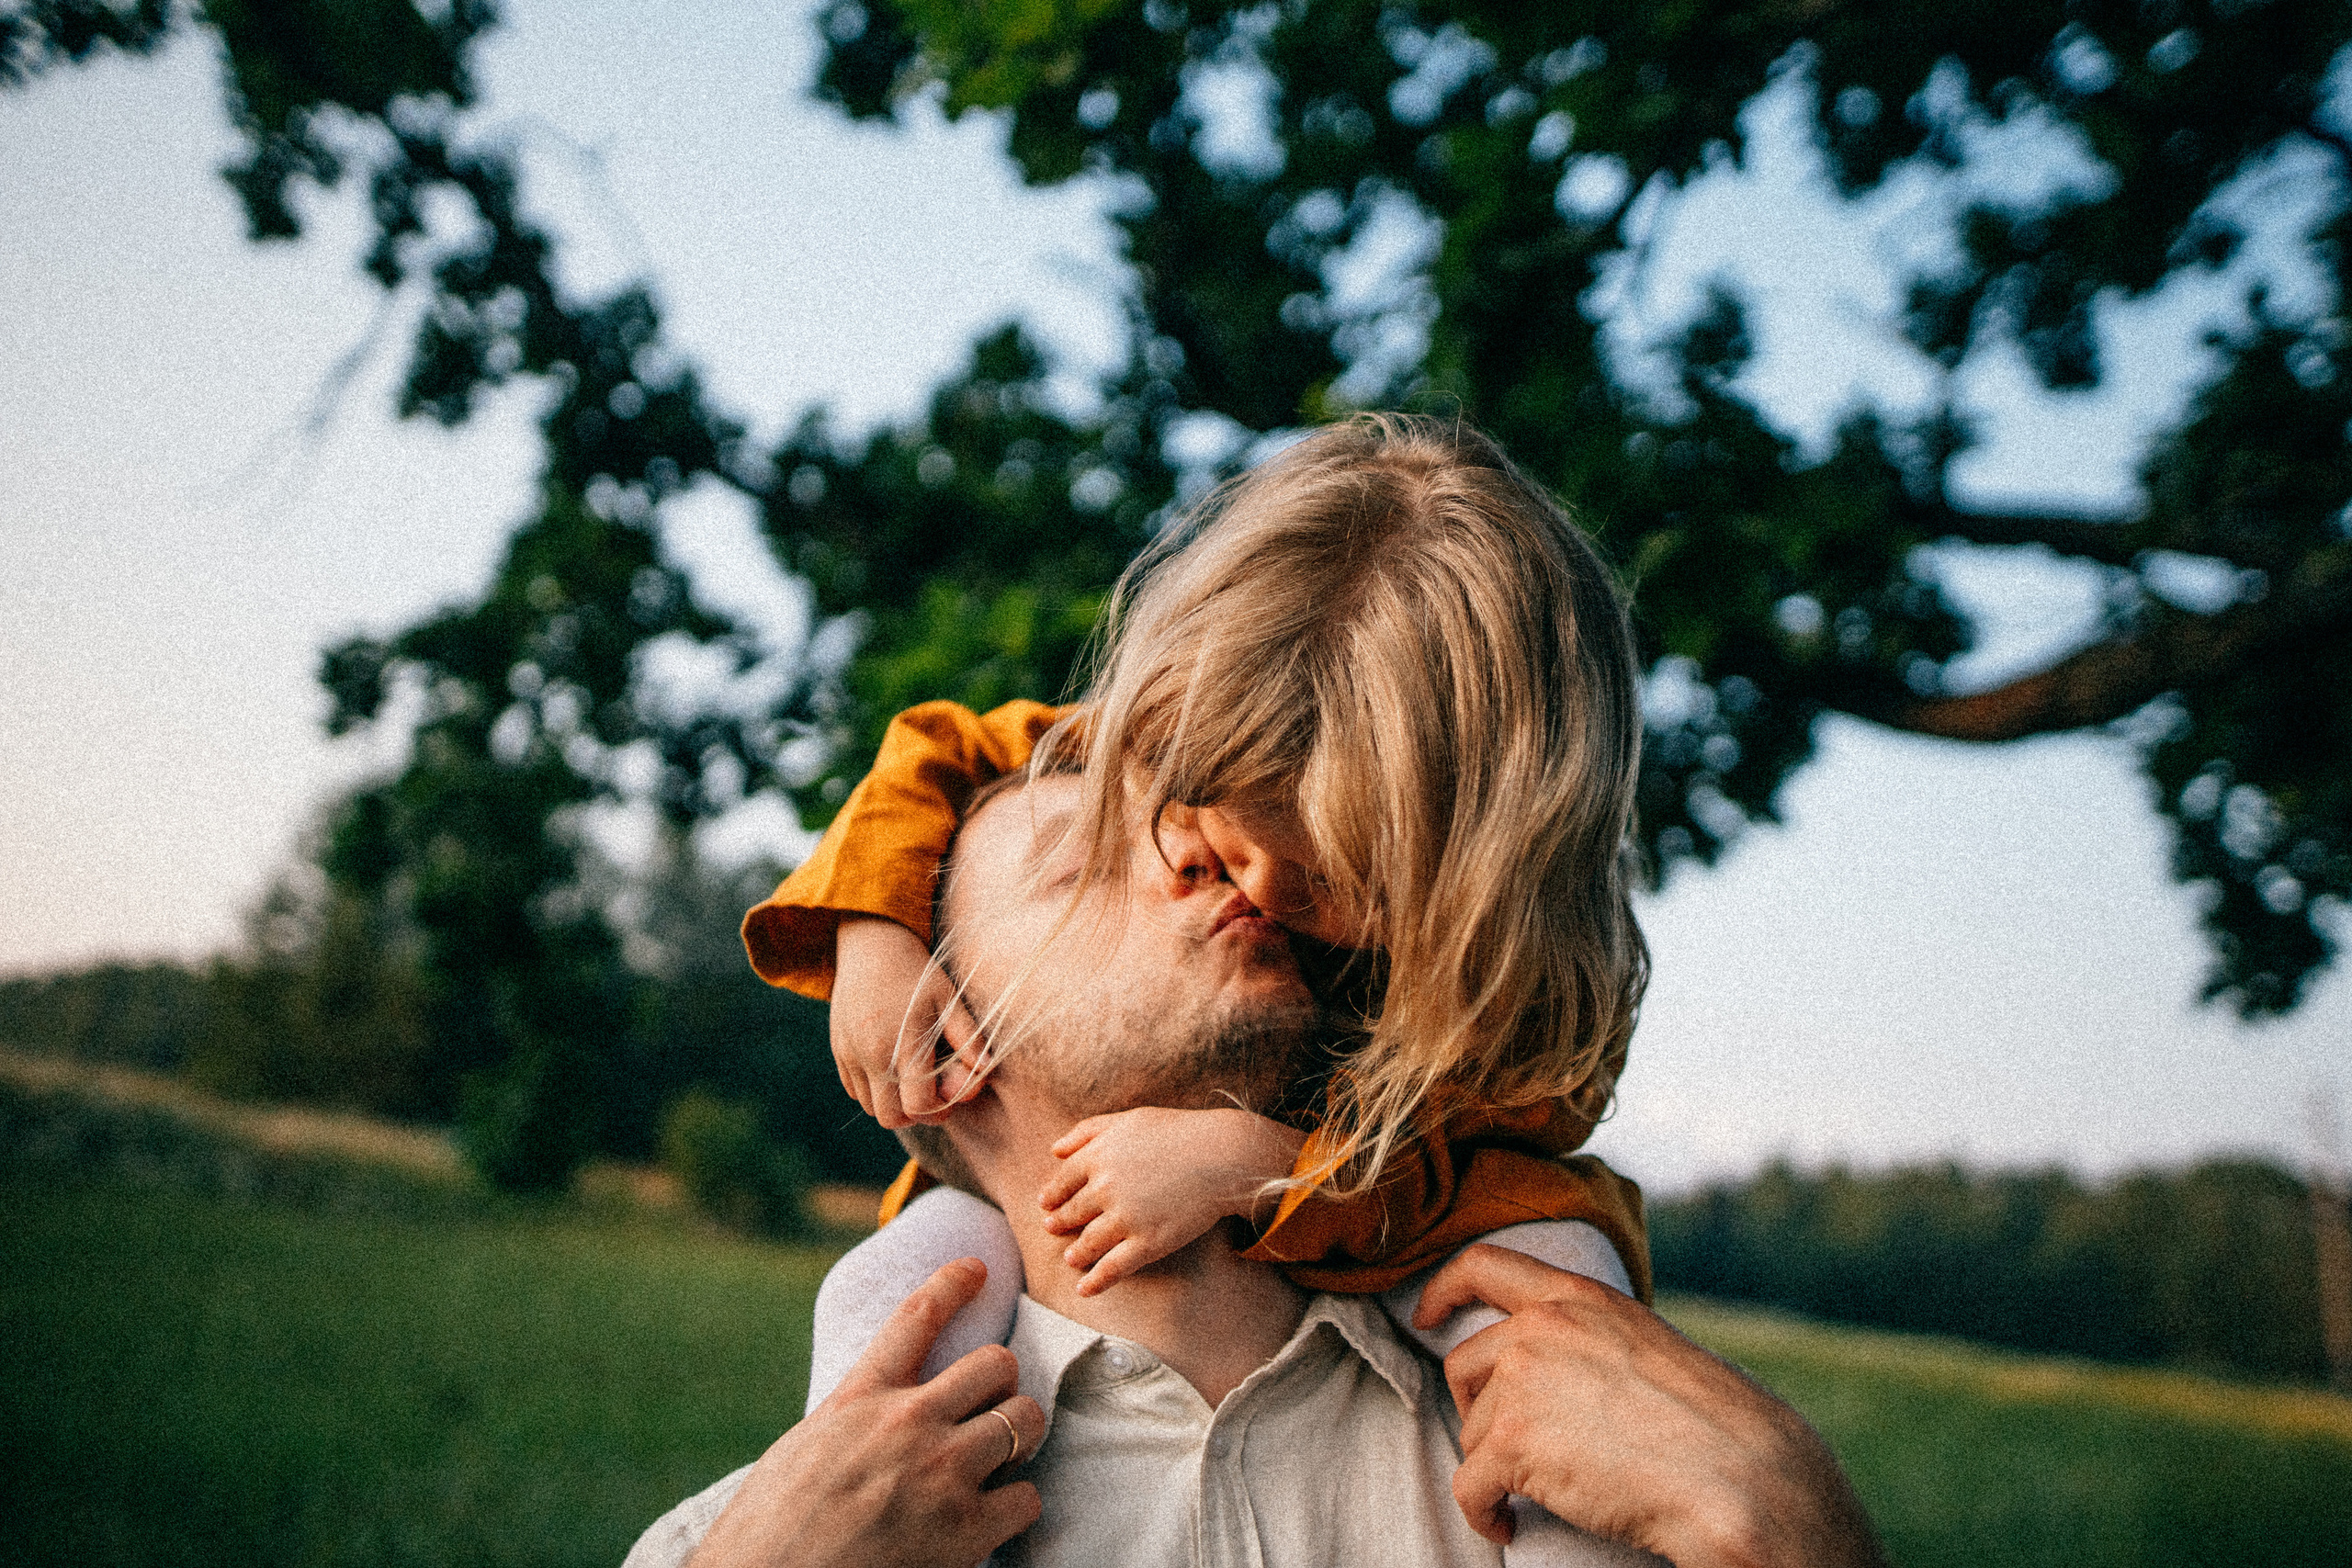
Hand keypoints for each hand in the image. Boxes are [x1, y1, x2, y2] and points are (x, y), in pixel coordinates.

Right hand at [688, 1259, 1045, 1567]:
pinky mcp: (965, 1529)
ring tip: (1002, 1460)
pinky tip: (994, 1518)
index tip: (976, 1268)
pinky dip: (1016, 1506)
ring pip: (1024, 1419)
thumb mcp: (805, 1450)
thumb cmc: (770, 1531)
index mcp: (859, 1399)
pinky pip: (1028, 1497)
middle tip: (991, 1408)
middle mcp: (908, 1423)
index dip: (953, 1283)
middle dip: (1002, 1383)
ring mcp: (942, 1472)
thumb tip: (882, 1420)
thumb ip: (854, 1424)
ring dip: (1018, 1438)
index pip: (917, 1318)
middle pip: (996, 1363)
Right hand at [833, 916, 984, 1128]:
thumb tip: (987, 1069)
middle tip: (932, 1093)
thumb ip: (968, 1037)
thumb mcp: (950, 998)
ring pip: (870, 1107)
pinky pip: (854, 1090)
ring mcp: (850, 1054)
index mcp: (902, 1043)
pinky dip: (874, 1091)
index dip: (939, 1108)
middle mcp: (870, 1054)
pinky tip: (893, 1069)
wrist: (871, 944)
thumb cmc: (918, 971)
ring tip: (913, 1079)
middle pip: (890, 1117)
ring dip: (894, 1104)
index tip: (950, 1093)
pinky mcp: (838, 1050)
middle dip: (915, 1114)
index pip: (917, 1105)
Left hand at [1040, 1107, 1305, 1295]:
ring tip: (1072, 1258)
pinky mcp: (1148, 1243)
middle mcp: (1105, 1188)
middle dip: (1059, 1223)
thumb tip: (1054, 1149)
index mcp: (1098, 1156)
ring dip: (1076, 1253)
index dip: (1052, 1195)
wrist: (1223, 1155)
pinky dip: (1095, 1281)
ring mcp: (1125, 1218)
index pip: (1062, 1181)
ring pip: (1088, 1243)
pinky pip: (1113, 1268)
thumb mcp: (1128, 1119)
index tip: (1047, 1204)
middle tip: (1053, 1229)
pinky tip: (1085, 1289)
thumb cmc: (1178, 1133)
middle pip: (1072, 1213)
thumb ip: (1087, 1131)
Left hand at [1417, 1245, 1885, 1567]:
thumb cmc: (1709, 1423)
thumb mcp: (1642, 1346)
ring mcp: (1522, 1381)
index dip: (1443, 1288)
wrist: (1736, 1473)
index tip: (1426, 1315)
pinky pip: (1469, 1485)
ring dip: (1495, 1466)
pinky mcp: (1512, 1441)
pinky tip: (1506, 1525)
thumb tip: (1549, 1374)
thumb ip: (1588, 1342)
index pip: (1484, 1265)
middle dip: (1479, 1410)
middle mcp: (1540, 1327)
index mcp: (1577, 1297)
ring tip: (1537, 1491)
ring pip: (1471, 1431)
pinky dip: (1482, 1512)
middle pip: (1466, 1365)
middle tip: (1512, 1447)